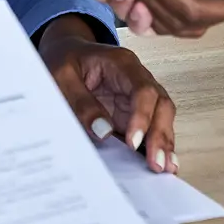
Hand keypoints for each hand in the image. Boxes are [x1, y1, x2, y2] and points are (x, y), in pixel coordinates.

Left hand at [37, 16, 177, 172]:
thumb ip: (80, 102)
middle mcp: (135, 79)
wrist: (62, 53)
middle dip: (160, 135)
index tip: (132, 143)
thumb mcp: (61, 76)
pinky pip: (149, 129)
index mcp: (121, 64)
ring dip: (163, 143)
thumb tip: (103, 131)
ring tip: (163, 169)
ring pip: (161, 118)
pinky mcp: (131, 113)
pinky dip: (155, 146)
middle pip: (160, 104)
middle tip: (156, 164)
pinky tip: (160, 164)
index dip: (142, 117)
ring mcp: (136, 97)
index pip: (143, 90)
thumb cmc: (63, 59)